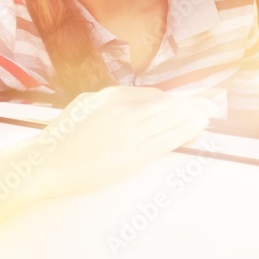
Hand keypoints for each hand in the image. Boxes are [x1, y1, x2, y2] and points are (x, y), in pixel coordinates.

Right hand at [30, 86, 217, 198]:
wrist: (47, 163)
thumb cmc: (61, 138)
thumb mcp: (85, 107)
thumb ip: (110, 102)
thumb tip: (132, 103)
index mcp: (111, 96)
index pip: (152, 95)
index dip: (173, 99)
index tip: (186, 100)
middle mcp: (124, 111)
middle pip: (167, 104)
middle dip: (191, 103)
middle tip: (211, 103)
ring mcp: (130, 134)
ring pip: (170, 120)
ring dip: (193, 116)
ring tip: (210, 113)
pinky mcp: (133, 157)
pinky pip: (166, 141)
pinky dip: (185, 133)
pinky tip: (197, 129)